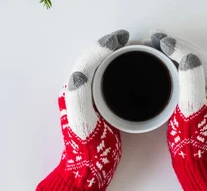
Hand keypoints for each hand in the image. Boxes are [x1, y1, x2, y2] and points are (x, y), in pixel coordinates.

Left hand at [36, 30, 129, 190]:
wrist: (89, 170)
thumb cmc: (89, 150)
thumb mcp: (83, 125)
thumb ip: (79, 99)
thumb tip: (78, 74)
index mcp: (74, 90)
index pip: (89, 58)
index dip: (105, 43)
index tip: (123, 37)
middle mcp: (78, 88)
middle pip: (95, 58)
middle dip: (111, 44)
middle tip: (129, 39)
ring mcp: (88, 95)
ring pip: (101, 65)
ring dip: (114, 53)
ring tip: (132, 48)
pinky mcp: (97, 102)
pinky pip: (107, 76)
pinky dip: (118, 66)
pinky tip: (131, 67)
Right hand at [153, 33, 206, 190]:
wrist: (194, 156)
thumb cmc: (192, 135)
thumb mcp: (190, 107)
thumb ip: (190, 80)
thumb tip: (188, 56)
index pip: (195, 54)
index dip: (176, 45)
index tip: (158, 40)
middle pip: (194, 53)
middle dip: (174, 43)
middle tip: (154, 38)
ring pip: (190, 59)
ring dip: (174, 50)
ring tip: (156, 44)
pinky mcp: (201, 93)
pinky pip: (188, 68)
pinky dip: (175, 60)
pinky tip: (163, 58)